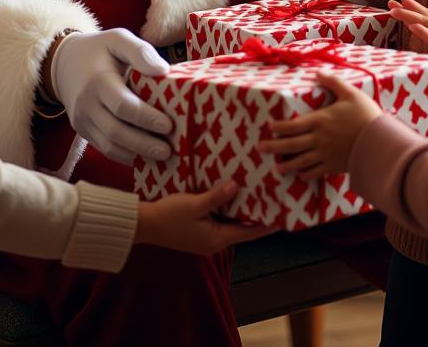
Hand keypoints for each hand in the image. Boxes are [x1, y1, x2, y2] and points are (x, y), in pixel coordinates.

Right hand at [51, 29, 173, 164]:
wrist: (65, 63)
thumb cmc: (100, 50)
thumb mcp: (118, 39)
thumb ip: (140, 51)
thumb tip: (163, 70)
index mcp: (98, 81)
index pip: (122, 105)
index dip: (146, 118)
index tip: (169, 125)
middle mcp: (87, 104)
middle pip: (116, 132)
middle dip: (144, 144)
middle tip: (169, 150)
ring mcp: (82, 121)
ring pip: (109, 146)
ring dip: (137, 154)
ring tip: (162, 157)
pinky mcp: (83, 131)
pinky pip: (104, 149)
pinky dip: (125, 156)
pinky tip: (146, 158)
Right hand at [135, 182, 273, 254]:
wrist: (144, 225)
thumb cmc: (168, 216)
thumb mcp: (193, 204)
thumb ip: (216, 197)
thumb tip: (237, 186)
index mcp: (217, 239)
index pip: (250, 231)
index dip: (267, 223)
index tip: (283, 214)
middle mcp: (215, 241)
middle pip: (243, 227)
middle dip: (257, 213)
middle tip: (272, 197)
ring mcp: (207, 236)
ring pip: (231, 222)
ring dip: (242, 209)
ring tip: (257, 192)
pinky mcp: (199, 229)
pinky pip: (220, 219)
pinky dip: (228, 208)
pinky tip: (232, 194)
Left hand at [258, 72, 381, 178]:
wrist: (381, 142)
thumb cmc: (366, 115)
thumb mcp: (350, 93)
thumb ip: (333, 82)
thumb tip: (318, 72)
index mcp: (320, 121)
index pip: (292, 125)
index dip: (278, 127)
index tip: (269, 126)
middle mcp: (318, 139)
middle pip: (291, 145)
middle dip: (274, 147)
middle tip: (260, 148)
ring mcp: (325, 155)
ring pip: (300, 161)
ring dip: (286, 164)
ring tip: (276, 167)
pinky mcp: (334, 166)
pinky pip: (316, 172)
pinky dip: (306, 174)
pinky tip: (300, 174)